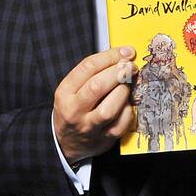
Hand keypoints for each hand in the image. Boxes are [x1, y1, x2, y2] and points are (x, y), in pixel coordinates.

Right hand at [53, 47, 135, 165]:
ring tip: (128, 85)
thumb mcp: (71, 90)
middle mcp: (74, 110)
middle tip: (130, 66)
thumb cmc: (73, 110)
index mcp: (65, 93)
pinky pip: (122, 123)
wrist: (66, 143)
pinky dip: (128, 110)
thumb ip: (91, 74)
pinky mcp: (104, 139)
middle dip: (119, 72)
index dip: (110, 56)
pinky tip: (127, 104)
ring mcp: (89, 127)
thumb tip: (121, 56)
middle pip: (98, 86)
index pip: (88, 67)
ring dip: (124, 91)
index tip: (125, 52)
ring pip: (110, 107)